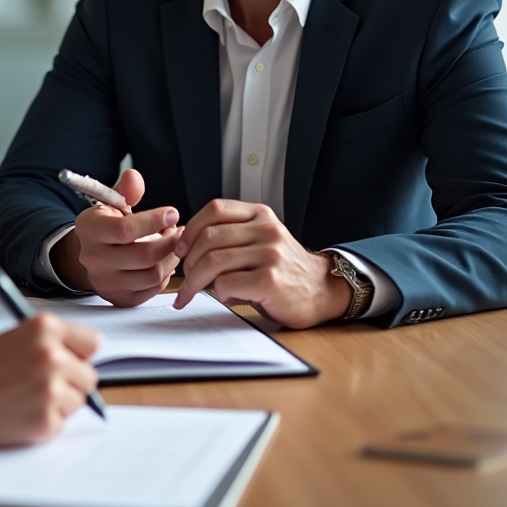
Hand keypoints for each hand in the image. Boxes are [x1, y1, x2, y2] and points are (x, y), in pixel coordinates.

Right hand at [0, 313, 100, 451]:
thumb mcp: (13, 337)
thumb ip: (48, 342)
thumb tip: (80, 356)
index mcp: (44, 327)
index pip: (92, 342)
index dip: (79, 354)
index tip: (70, 360)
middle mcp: (52, 355)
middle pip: (89, 375)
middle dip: (71, 382)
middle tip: (40, 385)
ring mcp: (50, 389)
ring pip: (78, 401)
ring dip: (59, 404)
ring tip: (24, 398)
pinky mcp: (45, 421)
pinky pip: (61, 424)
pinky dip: (44, 423)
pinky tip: (18, 414)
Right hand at [52, 169, 182, 306]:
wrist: (88, 254)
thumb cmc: (106, 225)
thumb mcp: (111, 202)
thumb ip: (126, 190)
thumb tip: (134, 177)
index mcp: (89, 229)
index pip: (125, 230)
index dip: (154, 221)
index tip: (173, 214)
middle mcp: (93, 258)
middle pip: (144, 255)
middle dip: (170, 242)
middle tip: (179, 230)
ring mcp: (105, 282)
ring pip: (152, 275)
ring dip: (171, 258)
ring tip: (173, 242)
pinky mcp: (118, 298)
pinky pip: (152, 290)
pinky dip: (165, 274)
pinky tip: (165, 259)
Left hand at [172, 199, 351, 327]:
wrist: (324, 291)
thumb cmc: (284, 269)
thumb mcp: (260, 239)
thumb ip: (230, 235)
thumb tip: (185, 244)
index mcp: (260, 214)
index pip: (215, 208)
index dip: (191, 229)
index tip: (181, 248)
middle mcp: (266, 229)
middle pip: (209, 237)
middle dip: (189, 260)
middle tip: (186, 277)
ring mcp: (270, 254)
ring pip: (213, 261)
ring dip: (195, 280)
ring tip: (193, 292)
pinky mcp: (270, 281)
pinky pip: (226, 284)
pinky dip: (219, 293)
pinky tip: (229, 298)